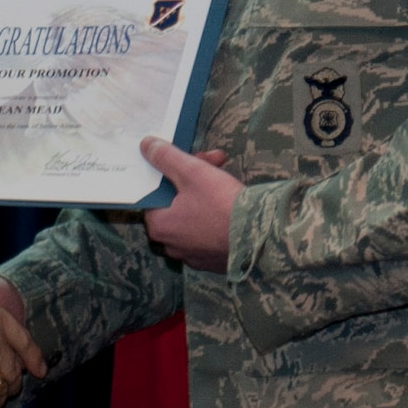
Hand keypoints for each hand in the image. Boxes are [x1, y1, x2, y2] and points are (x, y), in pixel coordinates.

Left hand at [141, 139, 237, 271]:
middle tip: (216, 162)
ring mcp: (193, 256)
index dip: (173, 170)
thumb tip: (146, 146)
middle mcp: (171, 245)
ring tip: (228, 181)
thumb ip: (166, 158)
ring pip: (194, 216)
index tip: (193, 159)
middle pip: (176, 202)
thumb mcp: (192, 172)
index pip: (156, 193)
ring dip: (207, 195)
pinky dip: (216, 217)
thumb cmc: (223, 205)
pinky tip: (232, 206)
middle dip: (195, 178)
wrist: (261, 237)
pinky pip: (208, 233)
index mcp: (160, 226)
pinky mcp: (213, 261)